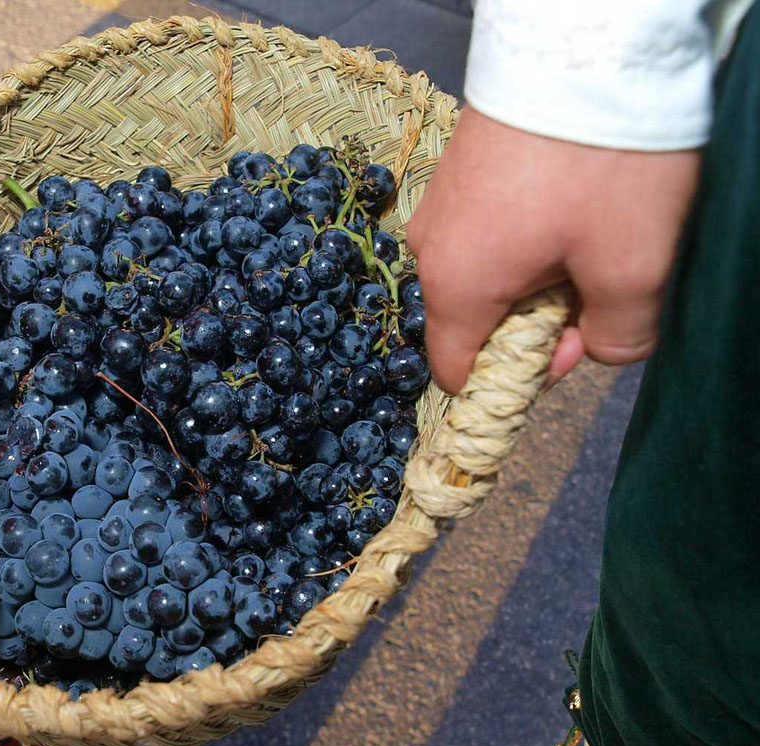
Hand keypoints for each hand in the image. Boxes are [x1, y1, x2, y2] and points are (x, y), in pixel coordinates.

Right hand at [406, 108, 699, 394]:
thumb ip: (620, 336)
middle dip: (534, 321)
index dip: (517, 380)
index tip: (572, 343)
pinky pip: (484, 230)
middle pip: (475, 321)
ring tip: (585, 233)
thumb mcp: (633, 266)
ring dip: (533, 273)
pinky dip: (524, 234)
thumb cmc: (600, 168)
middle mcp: (428, 251)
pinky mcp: (456, 170)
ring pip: (483, 272)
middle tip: (593, 282)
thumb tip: (597, 349)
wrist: (582, 49)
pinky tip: (567, 202)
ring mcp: (437, 206)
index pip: (458, 372)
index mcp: (455, 287)